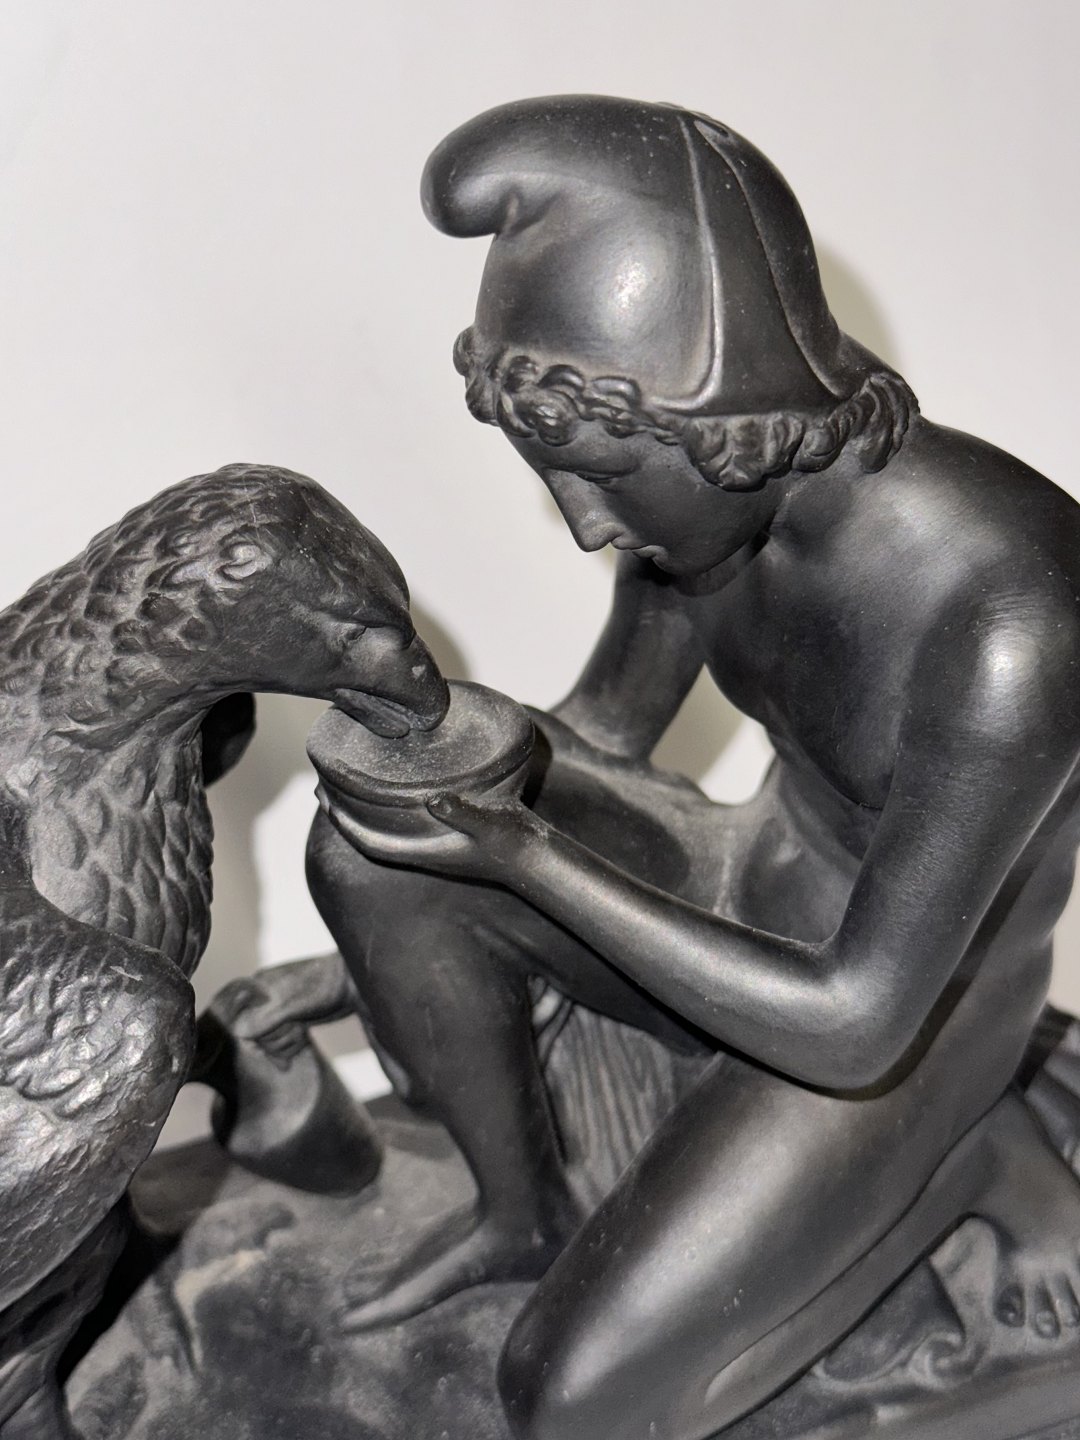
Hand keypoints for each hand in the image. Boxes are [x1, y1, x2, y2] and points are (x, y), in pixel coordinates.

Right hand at [211, 953, 352, 1062]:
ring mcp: (278, 1010)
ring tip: (303, 1028)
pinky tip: (304, 1039)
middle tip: (297, 1024)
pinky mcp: (292, 1019)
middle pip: (255, 1037)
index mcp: (257, 987)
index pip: (239, 1023)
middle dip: (277, 1038)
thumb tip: (239, 1031)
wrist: (355, 983)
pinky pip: (282, 1044)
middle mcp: (264, 998)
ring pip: (270, 1043)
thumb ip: (265, 1017)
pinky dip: (292, 1046)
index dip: (252, 1039)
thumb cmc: (326, 985)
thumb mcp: (293, 1002)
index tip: (263, 1048)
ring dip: (288, 1042)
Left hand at [318, 784, 540, 883]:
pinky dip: (385, 806)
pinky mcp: (443, 834)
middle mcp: (422, 849)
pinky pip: (403, 822)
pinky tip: (387, 786)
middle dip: (344, 811)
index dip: (343, 822)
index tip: (322, 797)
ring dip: (362, 807)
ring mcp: (431, 844)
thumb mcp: (491, 825)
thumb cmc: (512, 843)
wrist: (532, 856)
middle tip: (321, 782)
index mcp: (425, 851)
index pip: (370, 841)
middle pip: (370, 832)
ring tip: (345, 782)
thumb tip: (434, 799)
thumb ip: (465, 813)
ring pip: (384, 827)